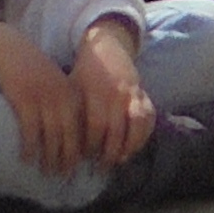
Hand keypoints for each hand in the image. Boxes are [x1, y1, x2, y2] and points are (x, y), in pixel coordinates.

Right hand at [0, 13, 80, 169]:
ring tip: (47, 172)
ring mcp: (44, 99)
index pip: (83, 128)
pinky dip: (30, 147)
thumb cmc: (33, 72)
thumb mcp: (56, 85)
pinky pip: (30, 130)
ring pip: (52, 137)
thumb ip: (65, 105)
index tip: (79, 166)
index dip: (81, 149)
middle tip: (64, 177)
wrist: (10, 50)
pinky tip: (26, 158)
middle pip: (70, 136)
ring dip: (50, 158)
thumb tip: (68, 136)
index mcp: (72, 94)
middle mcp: (62, 97)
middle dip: (68, 159)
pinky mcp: (25, 100)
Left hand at [70, 20, 154, 170]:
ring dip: (131, 145)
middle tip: (102, 167)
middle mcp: (117, 94)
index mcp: (96, 93)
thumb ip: (72, 113)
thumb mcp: (72, 88)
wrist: (107, 45)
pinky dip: (145, 133)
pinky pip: (150, 115)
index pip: (96, 127)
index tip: (84, 157)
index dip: (91, 146)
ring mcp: (133, 92)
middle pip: (117, 130)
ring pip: (138, 124)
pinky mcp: (144, 92)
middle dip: (109, 152)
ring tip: (121, 159)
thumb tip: (63, 144)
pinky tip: (135, 146)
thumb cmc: (83, 72)